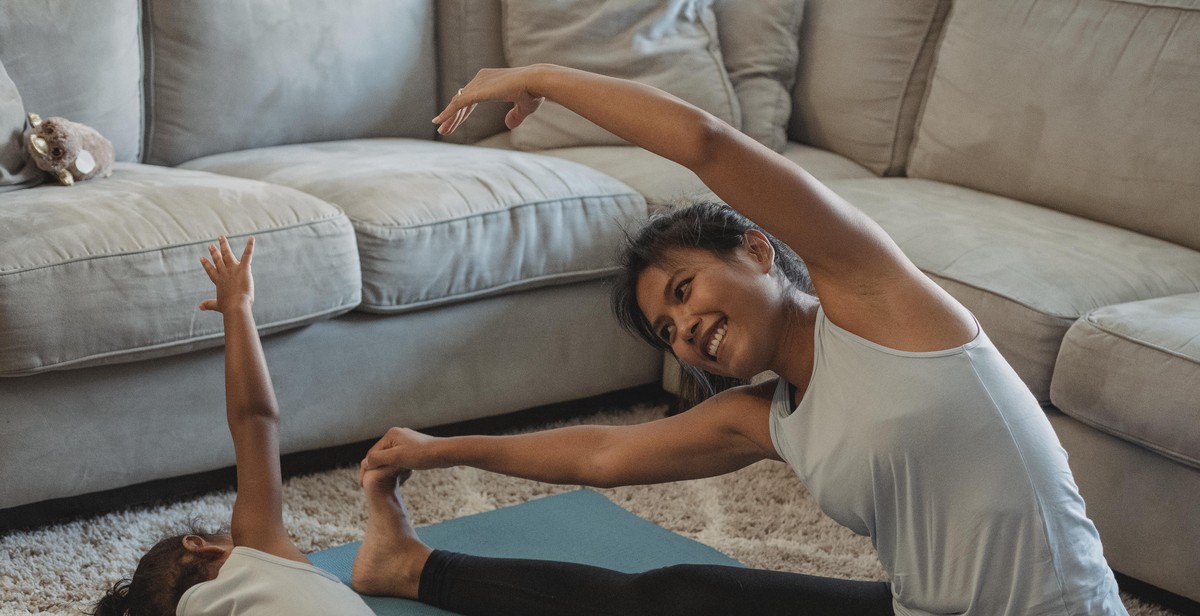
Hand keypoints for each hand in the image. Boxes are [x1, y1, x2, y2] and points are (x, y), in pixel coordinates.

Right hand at [199, 235, 254, 312]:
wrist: (235, 305)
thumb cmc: (228, 307)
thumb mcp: (217, 305)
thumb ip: (209, 304)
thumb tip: (200, 307)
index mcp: (218, 281)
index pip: (210, 271)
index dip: (206, 264)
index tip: (202, 258)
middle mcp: (224, 273)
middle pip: (217, 260)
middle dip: (214, 251)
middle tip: (210, 245)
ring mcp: (233, 269)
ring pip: (227, 254)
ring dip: (224, 245)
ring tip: (221, 237)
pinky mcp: (243, 268)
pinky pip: (247, 255)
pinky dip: (250, 246)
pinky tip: (251, 238)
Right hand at [359, 427, 436, 486]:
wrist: (444, 453)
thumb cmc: (421, 455)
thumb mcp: (396, 457)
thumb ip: (379, 458)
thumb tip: (365, 462)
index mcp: (391, 434)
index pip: (373, 453)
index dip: (367, 468)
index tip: (362, 482)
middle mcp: (397, 435)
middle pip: (380, 454)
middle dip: (374, 468)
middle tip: (367, 484)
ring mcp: (405, 441)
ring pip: (390, 457)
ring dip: (384, 468)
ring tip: (379, 482)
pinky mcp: (413, 447)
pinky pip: (399, 458)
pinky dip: (395, 466)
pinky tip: (396, 476)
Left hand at [433, 65, 547, 135]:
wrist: (536, 81)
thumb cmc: (534, 92)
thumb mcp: (524, 107)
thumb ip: (515, 115)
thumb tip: (508, 124)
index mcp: (490, 80)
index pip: (471, 98)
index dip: (463, 112)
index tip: (455, 123)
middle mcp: (481, 78)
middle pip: (462, 100)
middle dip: (453, 116)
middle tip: (444, 130)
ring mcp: (478, 84)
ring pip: (458, 103)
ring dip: (449, 118)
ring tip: (442, 131)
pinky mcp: (477, 91)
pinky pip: (458, 104)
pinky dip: (448, 113)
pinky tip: (439, 122)